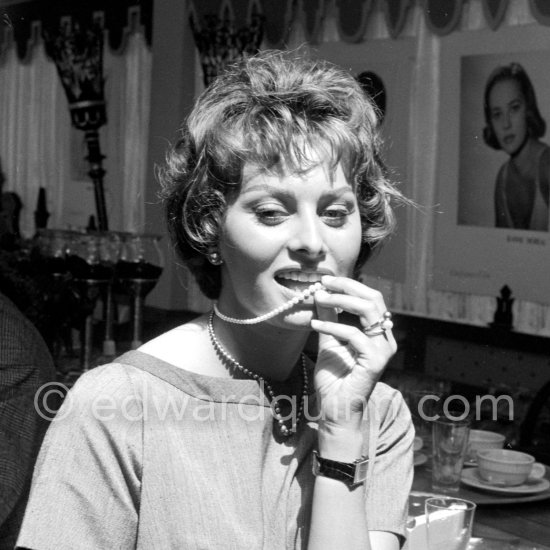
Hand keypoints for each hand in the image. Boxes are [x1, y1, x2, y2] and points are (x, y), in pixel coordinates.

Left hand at [310, 275, 396, 430]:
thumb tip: (321, 293)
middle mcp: (385, 338)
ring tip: (319, 299)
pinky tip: (315, 325)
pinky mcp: (376, 361)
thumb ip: (328, 318)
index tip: (325, 280)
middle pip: (373, 298)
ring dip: (341, 301)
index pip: (370, 297)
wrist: (335, 408)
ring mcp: (383, 349)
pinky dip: (333, 325)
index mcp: (376, 331)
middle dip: (347, 286)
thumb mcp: (328, 339)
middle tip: (323, 284)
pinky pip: (354, 334)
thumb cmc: (334, 377)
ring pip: (368, 310)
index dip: (349, 285)